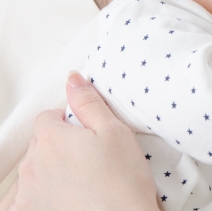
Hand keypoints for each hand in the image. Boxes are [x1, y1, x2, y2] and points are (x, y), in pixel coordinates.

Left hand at [8, 72, 157, 210]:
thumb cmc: (124, 181)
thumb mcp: (115, 132)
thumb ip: (89, 103)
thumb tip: (72, 79)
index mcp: (52, 138)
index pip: (47, 118)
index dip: (67, 121)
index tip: (86, 133)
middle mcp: (33, 163)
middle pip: (39, 143)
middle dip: (58, 145)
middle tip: (90, 156)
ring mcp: (28, 191)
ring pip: (33, 170)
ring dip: (50, 170)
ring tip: (81, 180)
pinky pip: (21, 199)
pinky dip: (36, 196)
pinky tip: (58, 197)